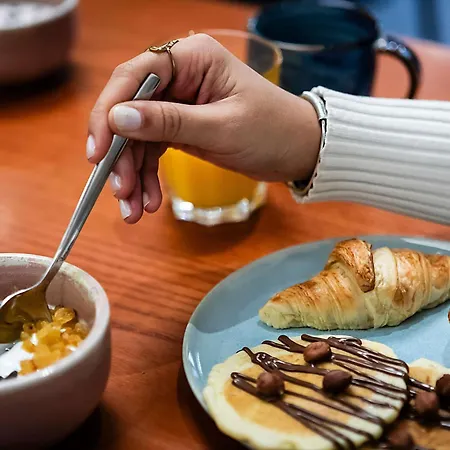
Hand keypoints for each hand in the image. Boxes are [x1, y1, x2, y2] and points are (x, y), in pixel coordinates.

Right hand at [87, 33, 319, 222]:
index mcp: (191, 58)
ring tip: (132, 209)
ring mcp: (178, 103)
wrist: (298, 151)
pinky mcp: (181, 127)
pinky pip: (153, 150)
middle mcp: (180, 75)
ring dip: (131, 173)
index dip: (109, 113)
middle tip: (119, 191)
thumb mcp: (221, 128)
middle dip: (121, 155)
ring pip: (138, 136)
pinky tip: (147, 202)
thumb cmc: (272, 131)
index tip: (99, 152)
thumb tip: (118, 118)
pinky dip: (147, 176)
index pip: (134, 76)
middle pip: (130, 110)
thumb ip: (169, 122)